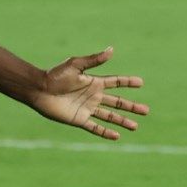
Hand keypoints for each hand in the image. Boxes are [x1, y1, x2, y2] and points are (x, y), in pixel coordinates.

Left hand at [29, 47, 148, 140]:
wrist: (40, 90)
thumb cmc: (55, 75)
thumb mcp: (76, 65)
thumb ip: (94, 60)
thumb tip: (111, 49)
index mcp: (94, 82)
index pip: (115, 82)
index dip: (128, 82)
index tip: (141, 83)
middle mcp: (93, 96)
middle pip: (117, 102)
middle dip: (131, 106)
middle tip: (146, 111)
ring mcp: (88, 109)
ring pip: (110, 116)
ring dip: (123, 121)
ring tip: (135, 126)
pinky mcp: (80, 120)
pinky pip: (95, 127)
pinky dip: (106, 132)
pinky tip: (117, 136)